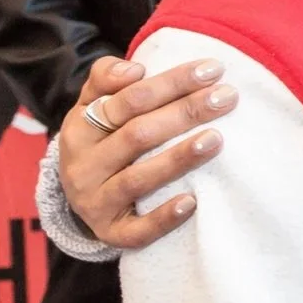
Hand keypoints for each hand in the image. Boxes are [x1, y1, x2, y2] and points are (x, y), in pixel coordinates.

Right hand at [57, 55, 237, 248]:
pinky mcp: (110, 233)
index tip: (213, 69)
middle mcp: (83, 166)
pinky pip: (138, 230)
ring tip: (216, 139)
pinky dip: (164, 217)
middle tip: (227, 97)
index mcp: (80, 128)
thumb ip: (107, 77)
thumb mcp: (91, 105)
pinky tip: (192, 202)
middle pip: (138, 135)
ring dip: (178, 159)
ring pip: (138, 179)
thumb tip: (135, 69)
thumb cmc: (100, 139)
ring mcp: (95, 202)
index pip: (129, 100)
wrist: (75, 197)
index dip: (171, 82)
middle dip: (185, 113)